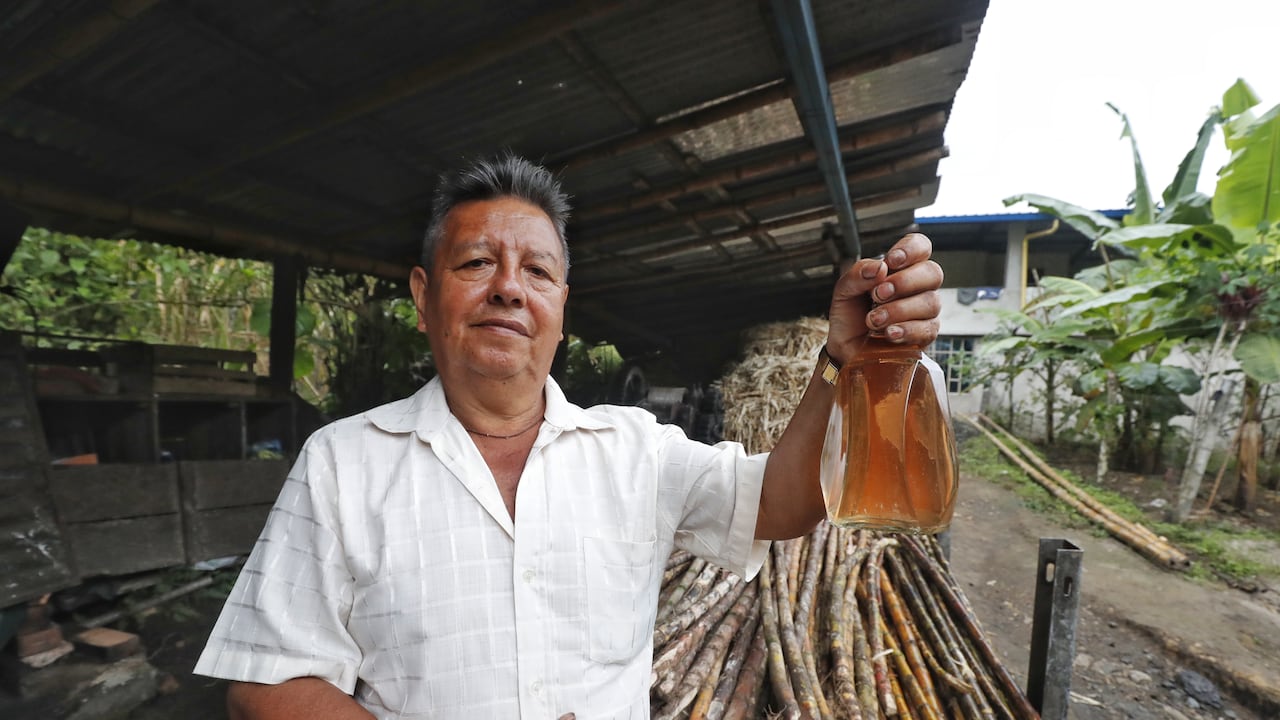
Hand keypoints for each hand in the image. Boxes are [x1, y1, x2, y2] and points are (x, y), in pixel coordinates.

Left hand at [826, 232, 942, 362]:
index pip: (921, 246)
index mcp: (902, 268)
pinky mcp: (926, 335)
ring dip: (899, 310)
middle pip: (932, 273)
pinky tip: (888, 333)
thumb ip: (858, 274)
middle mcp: (919, 286)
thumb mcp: (845, 290)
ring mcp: (926, 311)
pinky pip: (927, 329)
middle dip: (904, 282)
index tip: (891, 261)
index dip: (911, 249)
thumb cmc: (850, 314)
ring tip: (873, 319)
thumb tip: (880, 267)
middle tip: (877, 294)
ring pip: (930, 302)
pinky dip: (906, 330)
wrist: (846, 347)